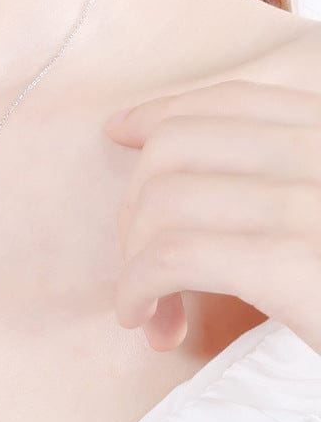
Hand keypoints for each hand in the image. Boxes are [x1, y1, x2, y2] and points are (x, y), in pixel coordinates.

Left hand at [104, 78, 320, 353]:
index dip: (162, 112)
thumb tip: (159, 145)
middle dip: (136, 205)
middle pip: (181, 145)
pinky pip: (176, 254)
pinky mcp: (306, 269)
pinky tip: (145, 319)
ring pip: (167, 197)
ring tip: (147, 311)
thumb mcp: (312, 221)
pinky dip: (140, 285)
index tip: (120, 130)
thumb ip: (277, 181)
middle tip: (142, 267)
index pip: (234, 102)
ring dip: (133, 257)